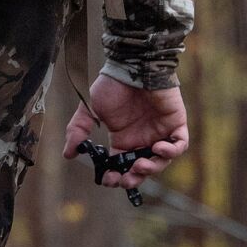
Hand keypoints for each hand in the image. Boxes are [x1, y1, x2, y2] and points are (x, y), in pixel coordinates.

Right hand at [62, 75, 188, 189]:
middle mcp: (142, 138)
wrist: (131, 66)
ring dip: (152, 168)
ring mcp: (160, 132)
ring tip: (139, 165)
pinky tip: (157, 148)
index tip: (108, 179)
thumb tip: (67, 154)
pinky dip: (171, 151)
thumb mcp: (89, 109)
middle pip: (142, 169)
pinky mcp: (175, 123)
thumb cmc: (111, 85)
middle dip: (134, 178)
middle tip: (125, 180)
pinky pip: (179, 144)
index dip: (116, 176)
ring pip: (161, 161)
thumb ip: (78, 130)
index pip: (121, 166)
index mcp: (123, 138)